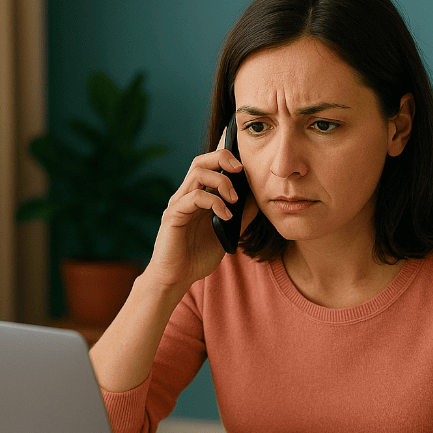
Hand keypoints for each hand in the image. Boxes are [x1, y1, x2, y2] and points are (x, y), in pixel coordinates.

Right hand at [144, 130, 257, 292]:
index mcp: (198, 195)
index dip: (225, 154)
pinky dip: (214, 202)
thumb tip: (260, 198)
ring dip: (221, 181)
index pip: (209, 165)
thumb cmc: (199, 255)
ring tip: (234, 199)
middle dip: (223, 159)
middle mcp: (186, 195)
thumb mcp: (228, 232)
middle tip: (242, 170)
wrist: (177, 278)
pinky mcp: (173, 216)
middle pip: (201, 161)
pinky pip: (194, 198)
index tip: (245, 154)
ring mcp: (178, 204)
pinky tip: (225, 215)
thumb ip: (241, 214)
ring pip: (197, 174)